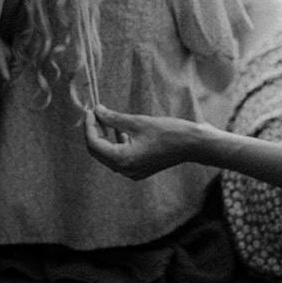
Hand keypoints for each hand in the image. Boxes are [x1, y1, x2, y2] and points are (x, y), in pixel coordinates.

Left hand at [83, 105, 202, 179]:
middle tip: (96, 114)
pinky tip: (120, 131)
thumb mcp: (137, 122)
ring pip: (109, 155)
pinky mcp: (139, 169)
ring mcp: (132, 172)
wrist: (192, 145)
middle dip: (95, 132)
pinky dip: (116, 144)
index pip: (94, 144)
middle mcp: (125, 170)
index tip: (91, 110)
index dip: (89, 126)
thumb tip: (97, 110)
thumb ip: (113, 118)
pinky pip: (120, 158)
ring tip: (106, 119)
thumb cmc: (167, 132)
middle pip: (99, 152)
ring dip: (105, 138)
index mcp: (122, 159)